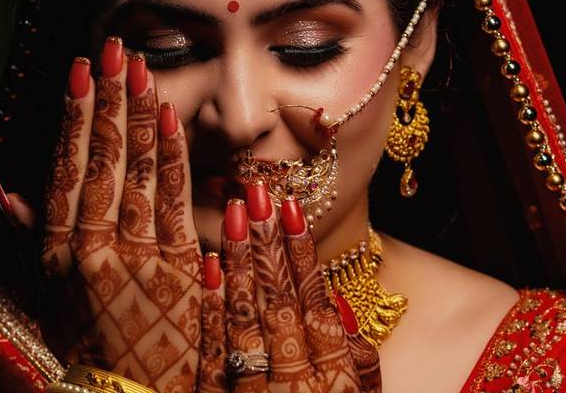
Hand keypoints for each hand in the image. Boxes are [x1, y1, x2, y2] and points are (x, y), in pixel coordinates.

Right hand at [0, 36, 202, 392]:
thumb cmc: (82, 345)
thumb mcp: (40, 295)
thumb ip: (26, 238)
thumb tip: (4, 186)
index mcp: (55, 251)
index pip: (64, 167)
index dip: (73, 115)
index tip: (80, 68)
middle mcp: (91, 248)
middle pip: (102, 159)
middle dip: (109, 98)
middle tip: (115, 47)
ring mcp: (137, 256)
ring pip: (136, 171)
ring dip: (138, 114)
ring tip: (140, 66)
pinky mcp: (177, 268)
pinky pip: (174, 201)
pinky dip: (171, 157)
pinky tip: (169, 116)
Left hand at [198, 185, 381, 391]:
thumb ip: (357, 361)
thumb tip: (341, 308)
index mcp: (332, 375)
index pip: (316, 299)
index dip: (303, 250)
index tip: (291, 206)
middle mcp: (294, 378)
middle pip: (279, 297)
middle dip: (268, 240)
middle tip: (257, 193)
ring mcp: (254, 390)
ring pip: (244, 313)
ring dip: (239, 259)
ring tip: (234, 212)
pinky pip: (213, 348)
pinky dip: (211, 305)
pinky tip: (209, 264)